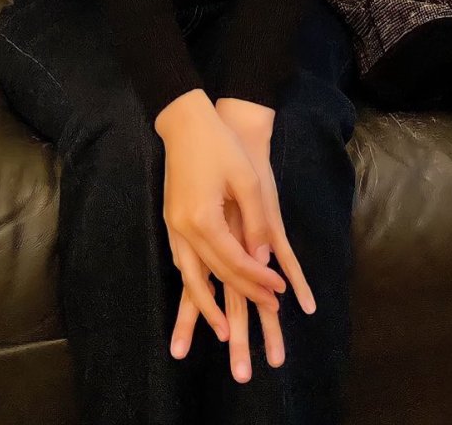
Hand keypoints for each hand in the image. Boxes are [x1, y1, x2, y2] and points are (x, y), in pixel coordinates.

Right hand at [168, 98, 316, 379]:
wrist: (185, 122)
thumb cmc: (221, 145)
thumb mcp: (247, 181)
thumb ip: (256, 223)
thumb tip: (263, 261)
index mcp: (203, 220)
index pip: (235, 262)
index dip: (259, 279)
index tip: (280, 292)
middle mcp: (183, 229)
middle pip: (214, 274)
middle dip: (242, 294)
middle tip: (268, 309)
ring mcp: (173, 226)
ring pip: (190, 276)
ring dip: (207, 303)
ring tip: (222, 328)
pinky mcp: (170, 220)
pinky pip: (182, 261)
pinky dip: (194, 281)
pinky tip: (203, 291)